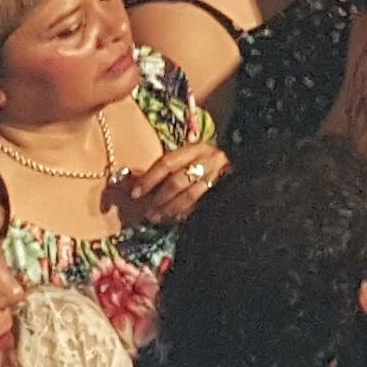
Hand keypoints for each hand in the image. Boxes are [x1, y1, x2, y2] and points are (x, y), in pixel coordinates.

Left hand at [112, 137, 229, 226]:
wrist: (240, 165)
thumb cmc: (201, 163)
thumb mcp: (180, 161)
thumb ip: (155, 171)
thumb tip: (126, 180)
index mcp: (194, 148)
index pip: (167, 162)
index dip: (149, 178)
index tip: (135, 193)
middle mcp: (208, 159)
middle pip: (178, 180)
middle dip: (159, 198)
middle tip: (147, 211)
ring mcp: (219, 176)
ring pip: (189, 196)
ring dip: (169, 209)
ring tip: (155, 217)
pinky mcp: (225, 191)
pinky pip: (200, 205)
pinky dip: (183, 213)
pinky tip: (173, 217)